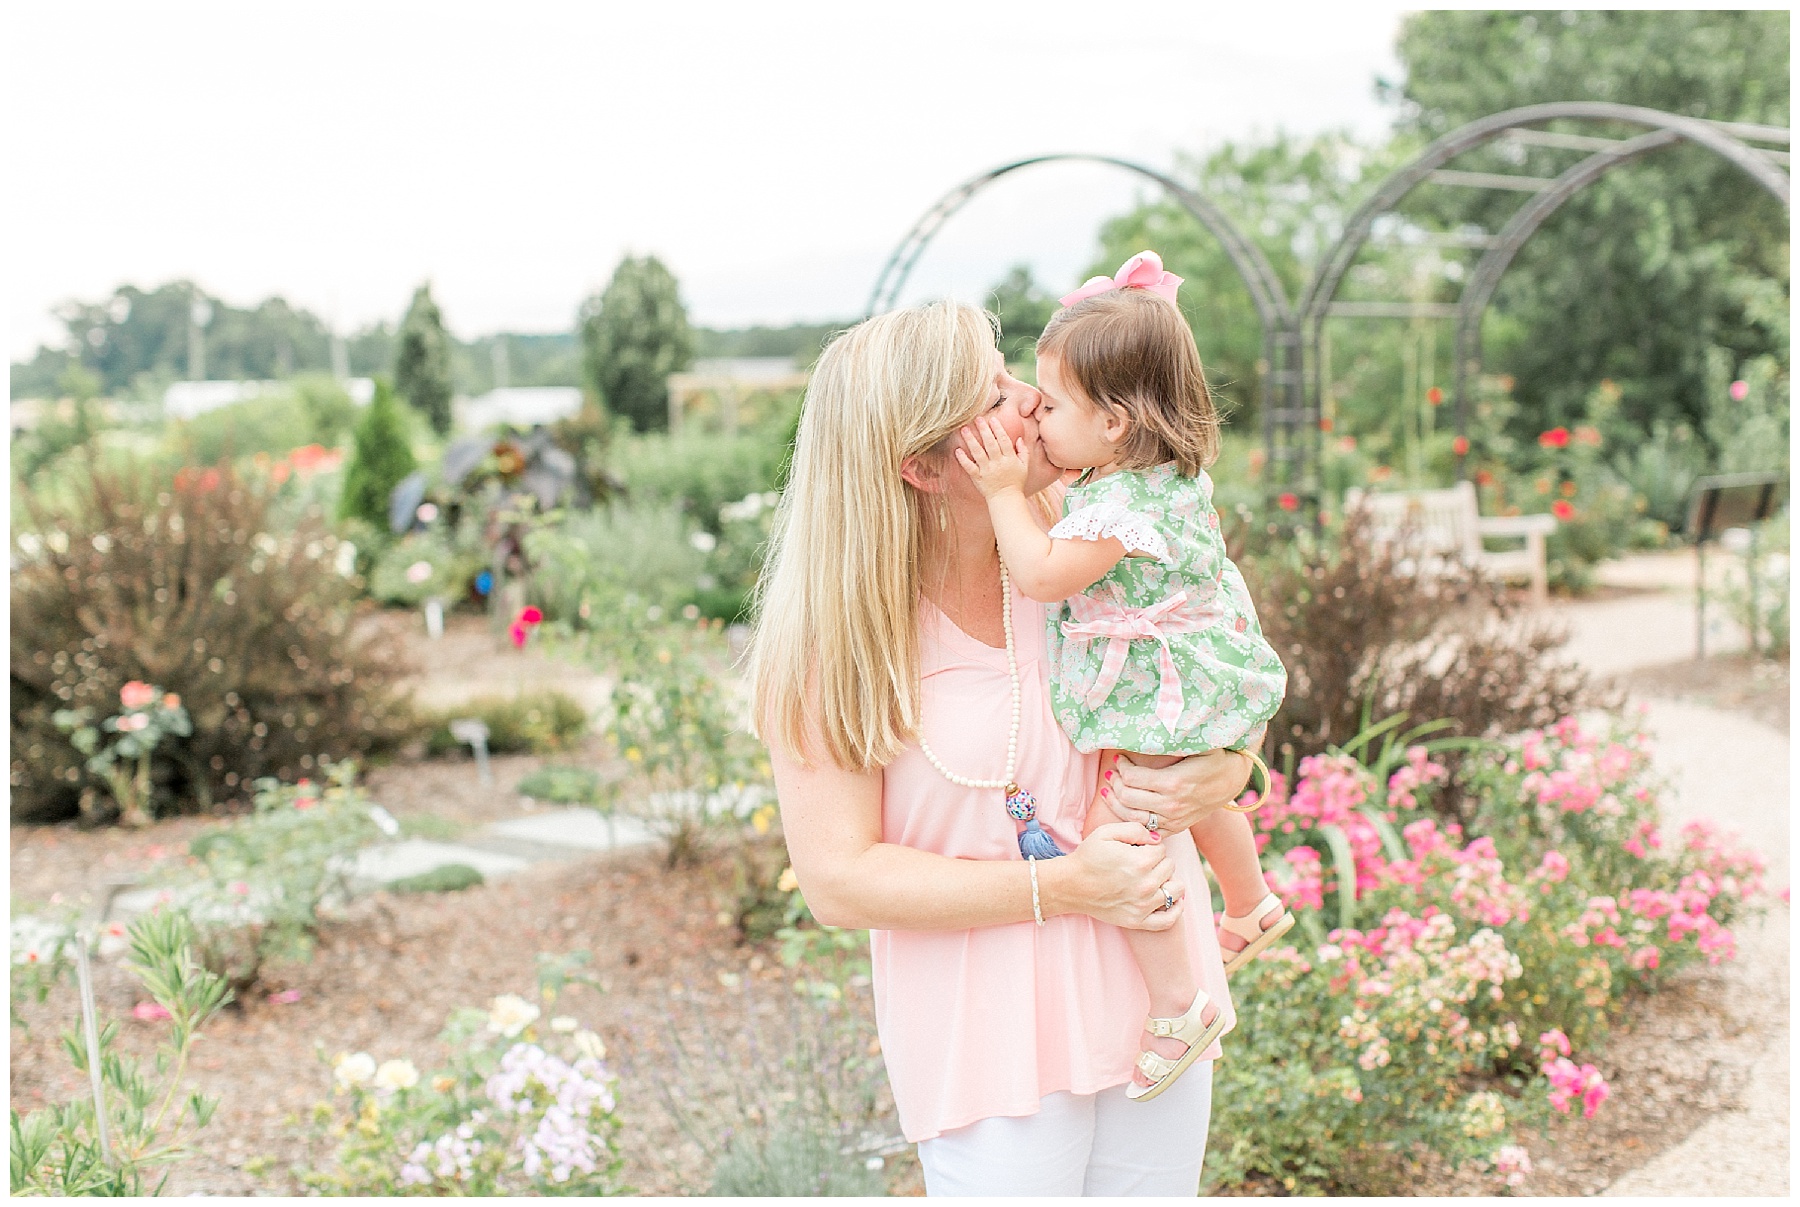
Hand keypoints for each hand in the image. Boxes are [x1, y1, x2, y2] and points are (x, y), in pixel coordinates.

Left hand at [953, 415, 1030, 499]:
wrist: (1006, 499)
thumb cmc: (1016, 482)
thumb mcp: (1024, 466)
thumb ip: (1023, 451)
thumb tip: (1019, 438)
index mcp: (1010, 459)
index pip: (1004, 440)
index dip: (998, 429)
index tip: (992, 419)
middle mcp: (998, 463)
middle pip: (990, 444)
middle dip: (984, 430)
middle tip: (977, 418)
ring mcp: (987, 471)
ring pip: (978, 453)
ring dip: (971, 440)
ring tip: (964, 429)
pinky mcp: (978, 478)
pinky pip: (970, 468)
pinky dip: (963, 459)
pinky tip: (957, 450)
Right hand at [1050, 821, 1184, 930]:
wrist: (1070, 885)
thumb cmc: (1088, 857)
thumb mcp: (1106, 832)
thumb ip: (1135, 829)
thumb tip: (1157, 839)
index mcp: (1140, 862)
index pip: (1162, 849)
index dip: (1150, 846)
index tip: (1138, 850)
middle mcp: (1145, 885)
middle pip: (1170, 867)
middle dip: (1159, 862)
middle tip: (1141, 863)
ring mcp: (1143, 906)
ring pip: (1176, 890)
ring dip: (1168, 881)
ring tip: (1155, 879)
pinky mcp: (1138, 921)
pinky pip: (1169, 919)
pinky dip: (1175, 909)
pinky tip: (1171, 900)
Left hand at [1098, 748, 1253, 832]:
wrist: (1233, 780)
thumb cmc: (1213, 757)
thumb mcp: (1196, 743)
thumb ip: (1173, 737)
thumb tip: (1152, 721)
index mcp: (1174, 782)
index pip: (1132, 777)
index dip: (1121, 766)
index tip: (1119, 757)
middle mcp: (1172, 804)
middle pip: (1127, 796)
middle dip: (1115, 782)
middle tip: (1112, 772)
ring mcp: (1173, 819)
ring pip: (1131, 816)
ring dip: (1115, 802)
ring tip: (1109, 789)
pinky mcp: (1175, 828)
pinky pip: (1145, 830)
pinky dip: (1130, 820)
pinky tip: (1123, 807)